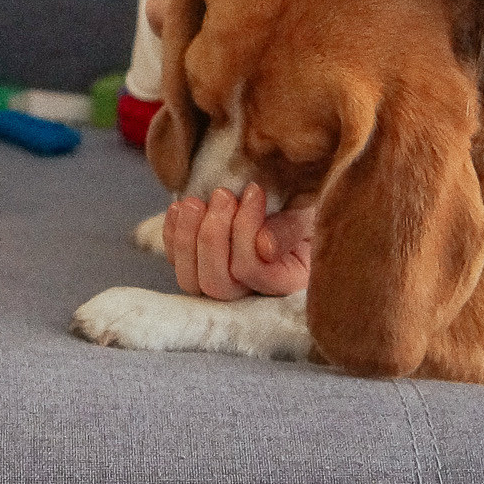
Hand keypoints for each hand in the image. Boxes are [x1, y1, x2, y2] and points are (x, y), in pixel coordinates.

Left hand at [166, 183, 313, 298]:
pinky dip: (172, 235)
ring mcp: (224, 283)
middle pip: (217, 284)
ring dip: (188, 237)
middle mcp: (252, 292)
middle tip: (223, 195)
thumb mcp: (311, 211)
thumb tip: (265, 249)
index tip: (254, 191)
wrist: (292, 194)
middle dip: (213, 236)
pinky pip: (176, 264)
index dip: (246, 231)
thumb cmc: (308, 203)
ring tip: (196, 201)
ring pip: (191, 280)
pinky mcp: (200, 268)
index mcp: (286, 282)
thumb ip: (292, 228)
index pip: (252, 271)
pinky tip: (179, 208)